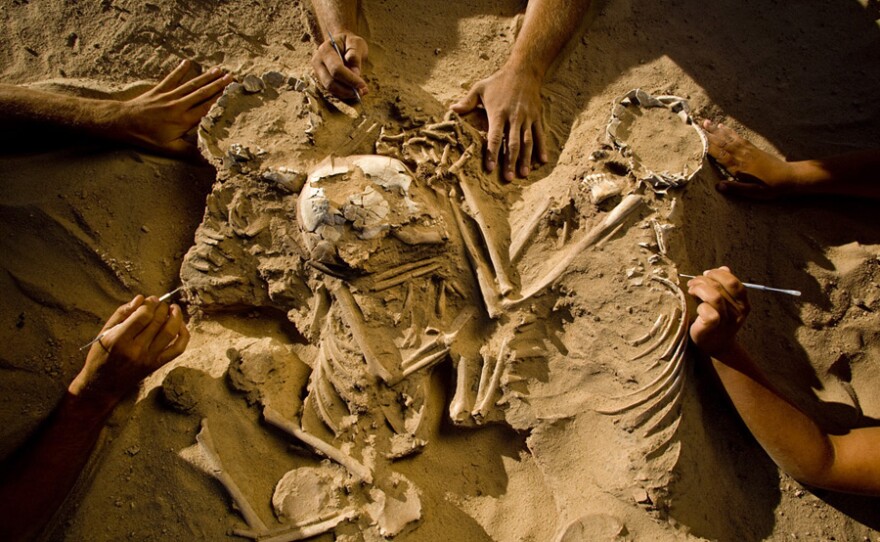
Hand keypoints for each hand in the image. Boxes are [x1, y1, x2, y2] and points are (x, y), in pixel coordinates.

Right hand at [69, 295, 189, 407]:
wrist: (102, 385)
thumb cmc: (101, 355)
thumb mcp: (104, 332)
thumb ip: (122, 313)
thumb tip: (141, 298)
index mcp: (120, 339)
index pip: (143, 316)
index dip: (151, 303)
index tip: (152, 299)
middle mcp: (136, 350)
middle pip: (158, 322)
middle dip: (162, 307)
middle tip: (161, 303)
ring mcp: (149, 358)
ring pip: (170, 333)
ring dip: (176, 317)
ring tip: (174, 309)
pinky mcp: (157, 365)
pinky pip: (178, 349)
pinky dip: (183, 335)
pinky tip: (180, 325)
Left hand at [112, 60, 231, 155]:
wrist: (123, 123)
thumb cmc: (146, 137)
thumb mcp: (169, 149)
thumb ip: (190, 153)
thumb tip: (208, 161)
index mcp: (184, 120)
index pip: (207, 108)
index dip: (220, 99)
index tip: (232, 93)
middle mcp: (179, 105)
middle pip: (202, 93)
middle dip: (218, 84)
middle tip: (231, 77)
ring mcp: (169, 96)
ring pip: (191, 85)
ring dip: (205, 77)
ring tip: (219, 70)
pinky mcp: (159, 91)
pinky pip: (172, 79)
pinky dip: (180, 71)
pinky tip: (188, 62)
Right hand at [311, 31, 368, 99]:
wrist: (339, 42)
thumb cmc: (349, 42)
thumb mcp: (356, 43)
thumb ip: (355, 55)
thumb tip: (355, 73)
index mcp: (325, 50)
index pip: (336, 69)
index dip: (350, 79)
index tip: (363, 85)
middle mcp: (318, 62)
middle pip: (330, 82)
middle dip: (347, 90)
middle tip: (363, 91)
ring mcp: (318, 72)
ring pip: (331, 89)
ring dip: (346, 94)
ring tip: (361, 92)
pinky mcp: (322, 80)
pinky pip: (332, 91)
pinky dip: (344, 94)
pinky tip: (355, 91)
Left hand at [451, 65, 547, 180]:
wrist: (524, 70)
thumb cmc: (498, 81)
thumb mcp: (480, 88)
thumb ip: (466, 102)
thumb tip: (452, 110)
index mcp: (498, 113)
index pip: (495, 137)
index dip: (492, 153)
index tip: (490, 168)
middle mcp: (513, 117)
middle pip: (512, 143)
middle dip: (510, 161)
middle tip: (509, 178)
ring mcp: (527, 118)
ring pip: (527, 141)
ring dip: (526, 159)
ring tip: (524, 174)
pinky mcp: (537, 117)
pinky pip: (540, 134)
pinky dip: (541, 147)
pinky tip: (542, 161)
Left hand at [686, 266, 749, 355]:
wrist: (714, 346)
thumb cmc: (716, 319)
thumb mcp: (723, 301)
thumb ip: (724, 285)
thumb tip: (724, 268)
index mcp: (743, 303)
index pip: (733, 282)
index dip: (718, 274)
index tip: (706, 274)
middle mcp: (738, 312)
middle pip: (721, 286)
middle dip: (703, 280)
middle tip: (693, 283)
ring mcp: (726, 321)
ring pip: (715, 297)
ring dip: (699, 289)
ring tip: (691, 289)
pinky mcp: (712, 328)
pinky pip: (709, 312)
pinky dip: (700, 306)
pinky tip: (696, 307)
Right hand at [702, 119, 800, 198]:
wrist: (789, 177)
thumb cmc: (770, 187)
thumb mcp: (753, 192)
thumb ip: (736, 188)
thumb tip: (718, 186)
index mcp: (740, 167)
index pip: (720, 155)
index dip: (708, 146)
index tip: (697, 138)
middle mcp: (742, 156)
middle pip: (722, 143)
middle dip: (709, 134)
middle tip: (697, 125)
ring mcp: (747, 150)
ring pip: (729, 138)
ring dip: (716, 130)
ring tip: (706, 122)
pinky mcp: (752, 148)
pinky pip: (738, 137)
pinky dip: (729, 131)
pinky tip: (722, 126)